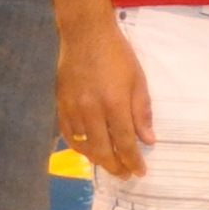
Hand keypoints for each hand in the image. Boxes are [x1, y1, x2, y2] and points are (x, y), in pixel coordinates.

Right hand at [57, 20, 153, 179]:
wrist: (85, 35)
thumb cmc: (117, 55)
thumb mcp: (138, 81)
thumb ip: (141, 112)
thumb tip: (148, 140)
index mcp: (114, 104)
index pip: (125, 143)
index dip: (133, 161)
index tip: (140, 172)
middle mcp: (91, 111)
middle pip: (103, 150)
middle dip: (116, 166)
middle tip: (126, 174)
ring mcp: (72, 109)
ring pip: (84, 146)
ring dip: (98, 160)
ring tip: (110, 164)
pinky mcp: (60, 106)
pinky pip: (69, 135)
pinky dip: (80, 147)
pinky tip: (89, 150)